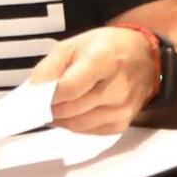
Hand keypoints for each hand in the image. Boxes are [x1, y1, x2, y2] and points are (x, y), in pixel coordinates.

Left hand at [32, 28, 159, 137]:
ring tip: (56, 106)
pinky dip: (75, 125)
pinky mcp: (122, 122)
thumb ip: (49, 67)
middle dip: (51, 107)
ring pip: (77, 124)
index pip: (67, 89)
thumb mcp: (73, 44)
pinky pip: (89, 132)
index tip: (35, 96)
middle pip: (70, 109)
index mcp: (104, 59)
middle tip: (42, 101)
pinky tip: (73, 112)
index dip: (47, 95)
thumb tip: (33, 92)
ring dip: (61, 118)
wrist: (143, 57)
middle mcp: (118, 86)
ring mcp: (122, 108)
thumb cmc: (107, 48)